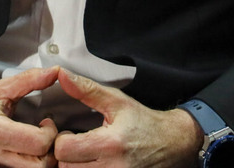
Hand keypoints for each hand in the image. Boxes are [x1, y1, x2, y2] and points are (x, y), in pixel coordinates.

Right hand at [0, 66, 60, 166]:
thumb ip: (28, 80)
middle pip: (41, 166)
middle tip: (47, 136)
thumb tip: (55, 72)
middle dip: (52, 151)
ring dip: (43, 159)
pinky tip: (29, 150)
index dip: (50, 132)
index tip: (46, 122)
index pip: (38, 143)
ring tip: (39, 143)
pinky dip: (31, 163)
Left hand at [53, 70, 201, 167]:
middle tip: (75, 145)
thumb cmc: (143, 122)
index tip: (70, 134)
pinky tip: (92, 163)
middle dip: (65, 155)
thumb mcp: (116, 101)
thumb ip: (87, 90)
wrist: (172, 144)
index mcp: (110, 144)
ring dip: (74, 166)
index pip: (64, 149)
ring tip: (84, 155)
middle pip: (65, 167)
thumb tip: (62, 75)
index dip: (62, 139)